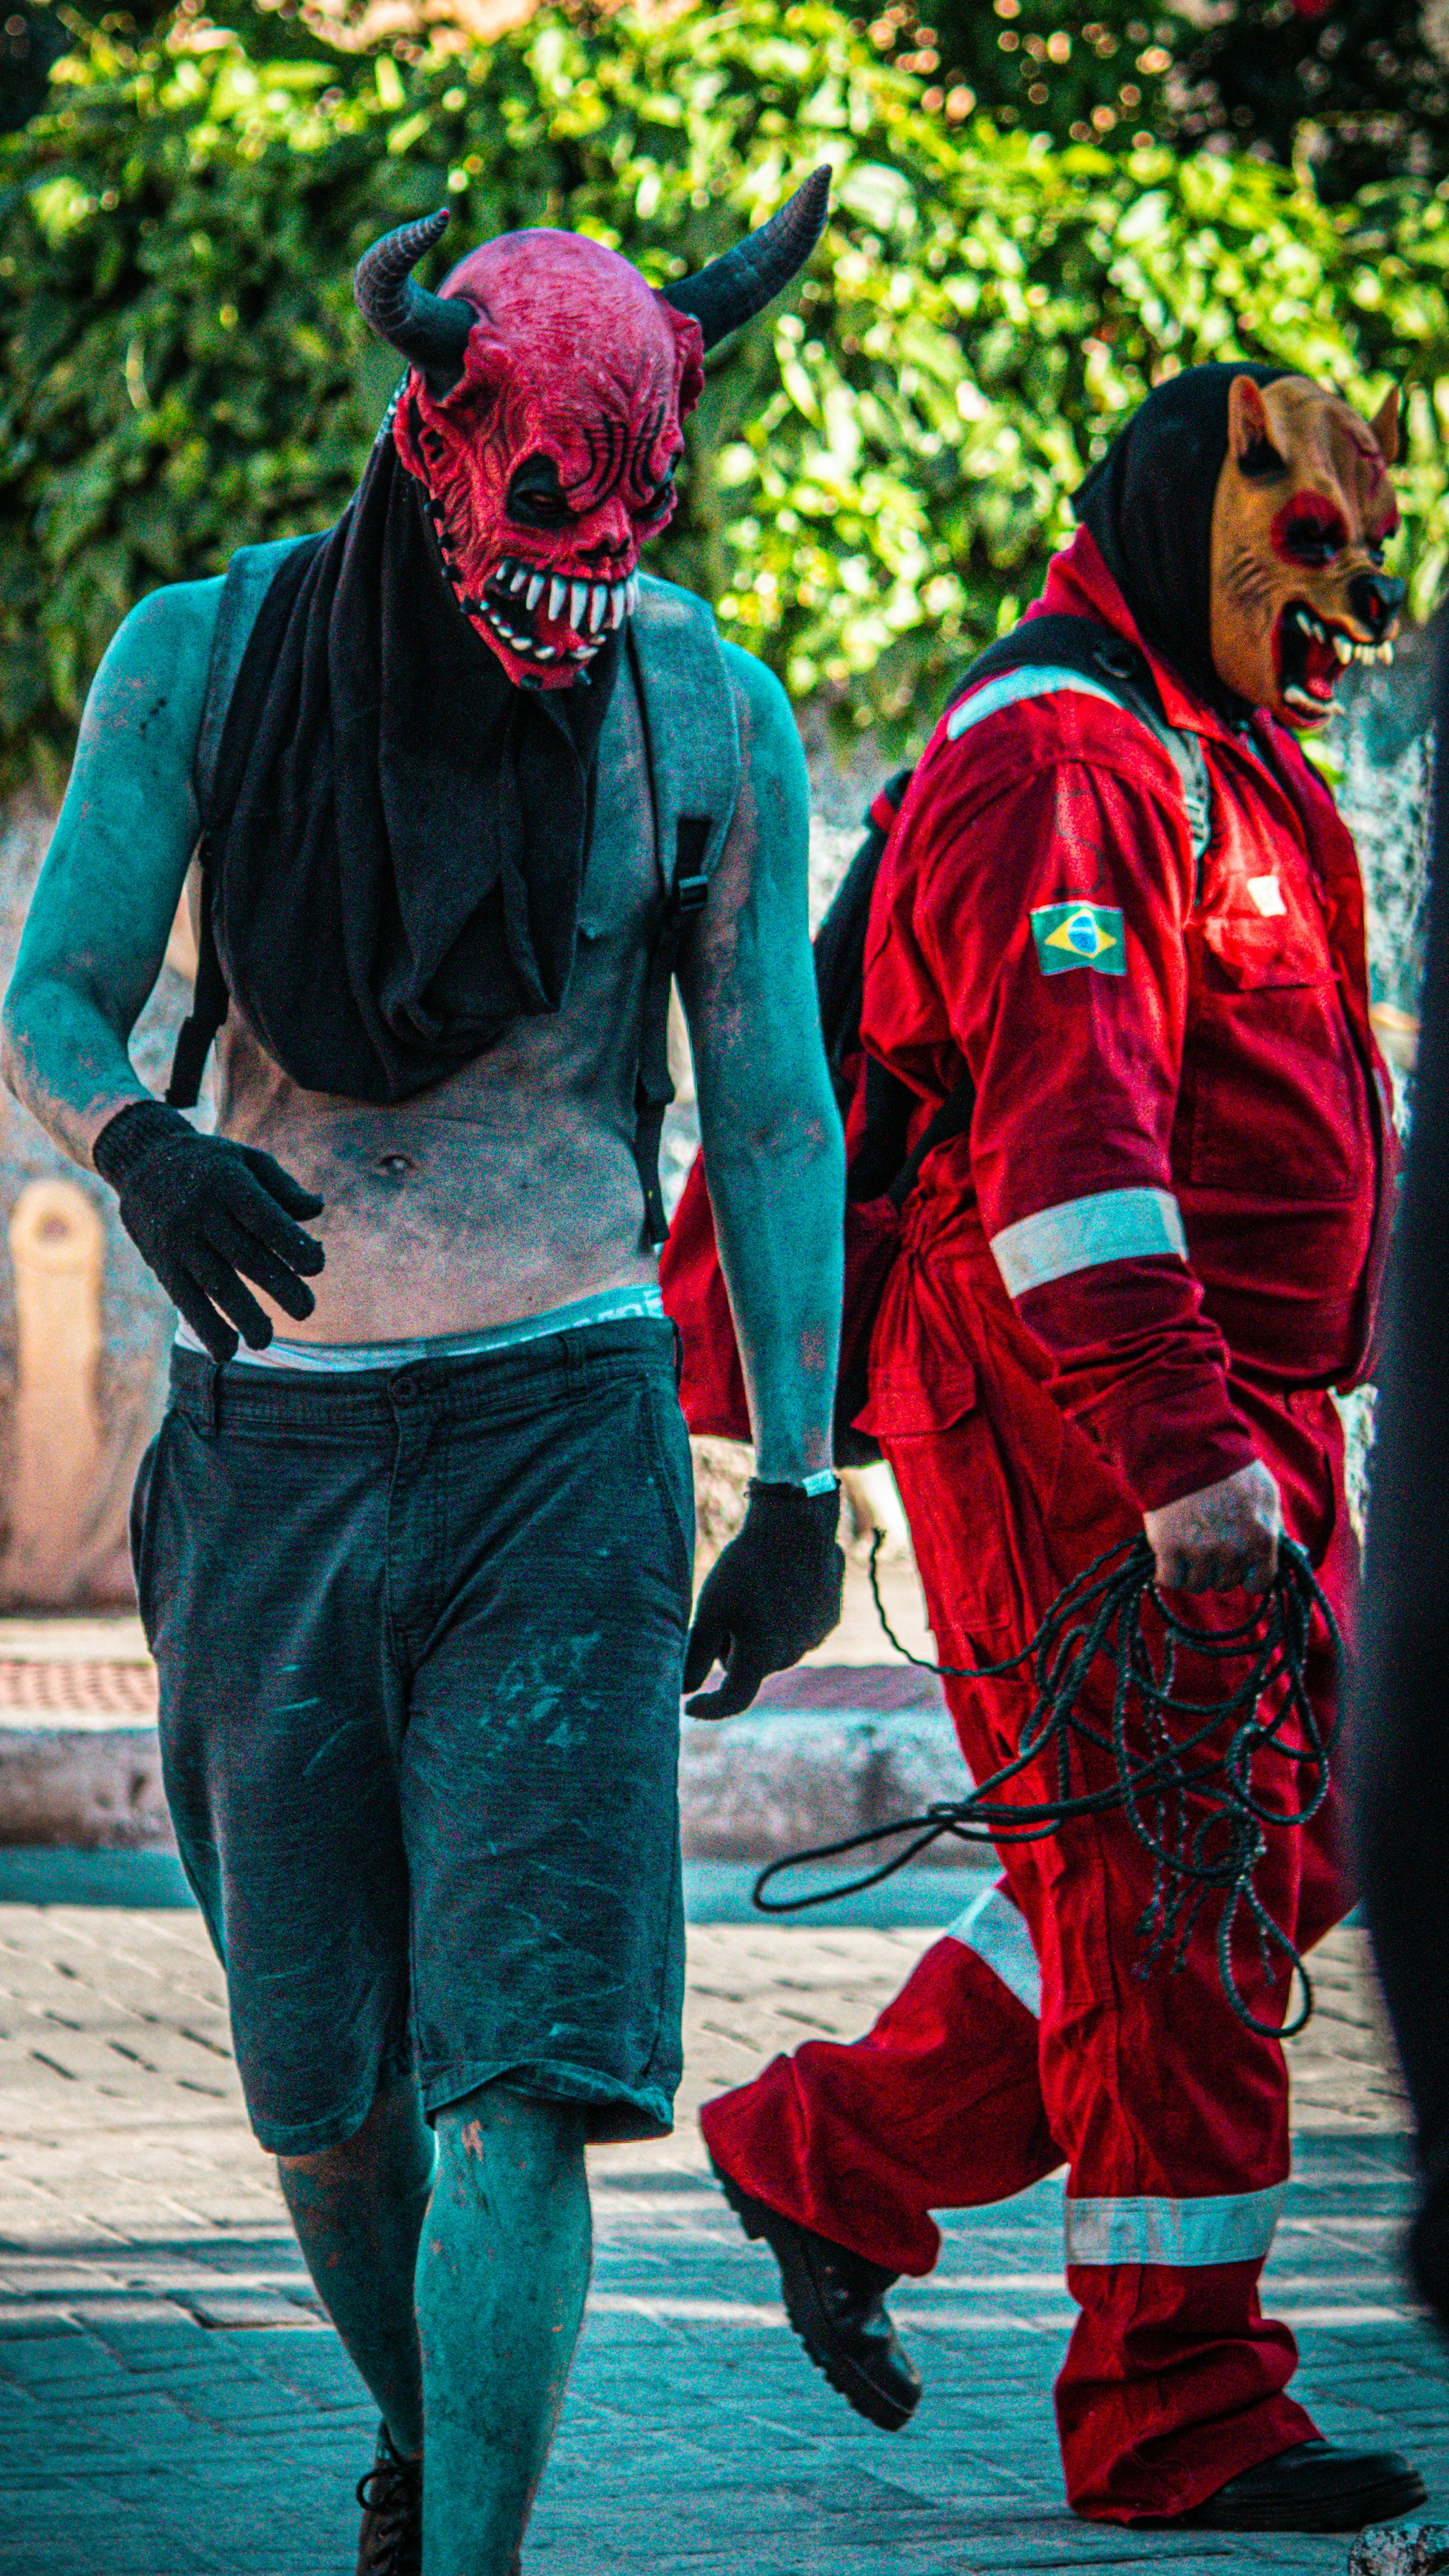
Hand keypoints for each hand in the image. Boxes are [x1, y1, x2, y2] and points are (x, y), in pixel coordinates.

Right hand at [93, 1098, 324, 1363]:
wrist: (141, 1158)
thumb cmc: (210, 1163)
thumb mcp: (246, 1159)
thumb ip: (283, 1187)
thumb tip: (317, 1209)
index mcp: (228, 1183)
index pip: (263, 1217)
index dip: (290, 1243)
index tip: (317, 1266)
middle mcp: (201, 1212)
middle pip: (244, 1255)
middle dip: (278, 1286)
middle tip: (306, 1311)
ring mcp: (178, 1238)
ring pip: (213, 1283)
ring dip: (241, 1316)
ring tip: (265, 1342)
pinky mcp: (160, 1261)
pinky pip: (184, 1298)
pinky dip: (205, 1326)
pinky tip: (227, 1351)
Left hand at [683, 1478, 844, 1718]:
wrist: (797, 1524)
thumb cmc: (746, 1566)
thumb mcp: (711, 1609)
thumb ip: (695, 1655)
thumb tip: (683, 1691)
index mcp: (762, 1657)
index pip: (734, 1700)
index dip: (710, 1708)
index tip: (689, 1706)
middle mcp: (793, 1655)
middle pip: (751, 1665)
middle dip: (734, 1648)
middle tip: (725, 1607)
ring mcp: (815, 1637)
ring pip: (774, 1647)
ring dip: (761, 1631)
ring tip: (755, 1588)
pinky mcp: (829, 1619)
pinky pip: (797, 1629)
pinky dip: (784, 1617)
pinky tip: (781, 1583)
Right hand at [1143, 1459, 1281, 1594]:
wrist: (1187, 1448)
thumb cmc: (1231, 1470)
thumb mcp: (1267, 1494)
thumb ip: (1278, 1527)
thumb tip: (1301, 1553)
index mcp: (1262, 1540)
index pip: (1259, 1583)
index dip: (1246, 1574)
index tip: (1236, 1561)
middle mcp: (1233, 1551)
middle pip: (1225, 1583)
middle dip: (1217, 1567)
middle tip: (1207, 1539)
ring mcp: (1200, 1551)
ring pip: (1196, 1585)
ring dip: (1192, 1571)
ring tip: (1187, 1543)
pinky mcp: (1169, 1548)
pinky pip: (1170, 1580)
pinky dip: (1167, 1572)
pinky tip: (1168, 1554)